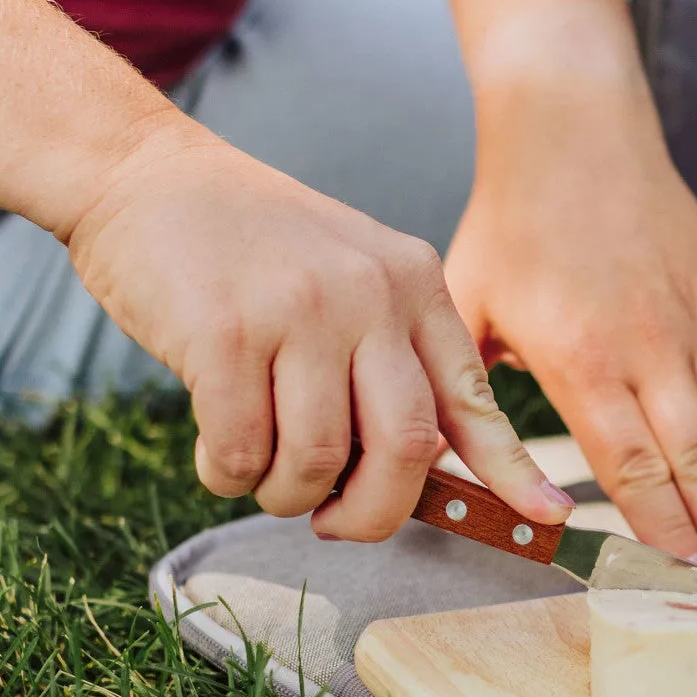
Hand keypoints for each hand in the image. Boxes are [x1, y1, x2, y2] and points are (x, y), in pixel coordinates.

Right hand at [62, 114, 572, 540]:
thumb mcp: (351, 277)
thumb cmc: (250, 249)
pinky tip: (216, 445)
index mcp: (414, 284)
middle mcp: (369, 293)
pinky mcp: (223, 333)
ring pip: (318, 462)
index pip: (475, 396)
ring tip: (260, 467)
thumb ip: (392, 359)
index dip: (513, 469)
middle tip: (333, 522)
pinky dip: (226, 473)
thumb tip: (423, 472)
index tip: (550, 518)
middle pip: (406, 450)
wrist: (146, 174)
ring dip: (284, 494)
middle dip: (372, 513)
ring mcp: (299, 310)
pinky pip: (240, 453)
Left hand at [443, 59, 696, 593]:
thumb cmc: (515, 220)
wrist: (575, 127)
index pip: (634, 465)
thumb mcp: (470, 308)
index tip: (689, 582)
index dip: (667, 532)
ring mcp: (696, 321)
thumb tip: (461, 477)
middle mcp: (651, 343)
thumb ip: (473, 401)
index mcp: (583, 353)